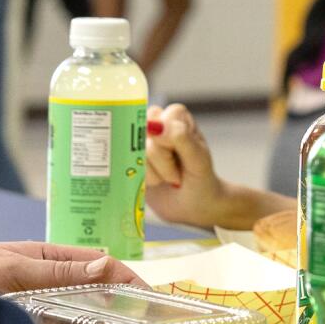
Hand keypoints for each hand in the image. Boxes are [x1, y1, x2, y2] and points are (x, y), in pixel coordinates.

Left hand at [0, 240, 141, 305]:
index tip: (150, 297)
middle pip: (92, 292)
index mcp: (41, 257)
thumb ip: (54, 271)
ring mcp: (32, 309)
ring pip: (78, 318)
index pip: (96, 263)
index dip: (126, 277)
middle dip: (121, 306)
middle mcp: (41, 283)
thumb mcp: (6, 269)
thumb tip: (105, 266)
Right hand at [144, 103, 285, 229]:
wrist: (192, 207)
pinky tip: (155, 183)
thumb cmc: (201, 180)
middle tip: (177, 172)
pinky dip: (142, 179)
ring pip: (133, 152)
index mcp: (176, 118)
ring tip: (168, 178)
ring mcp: (141, 145)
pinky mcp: (130, 162)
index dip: (167, 138)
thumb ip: (182, 139)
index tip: (181, 155)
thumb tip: (158, 125)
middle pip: (143, 134)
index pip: (159, 116)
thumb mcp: (198, 160)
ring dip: (153, 173)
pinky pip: (124, 167)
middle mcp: (156, 126)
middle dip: (161, 160)